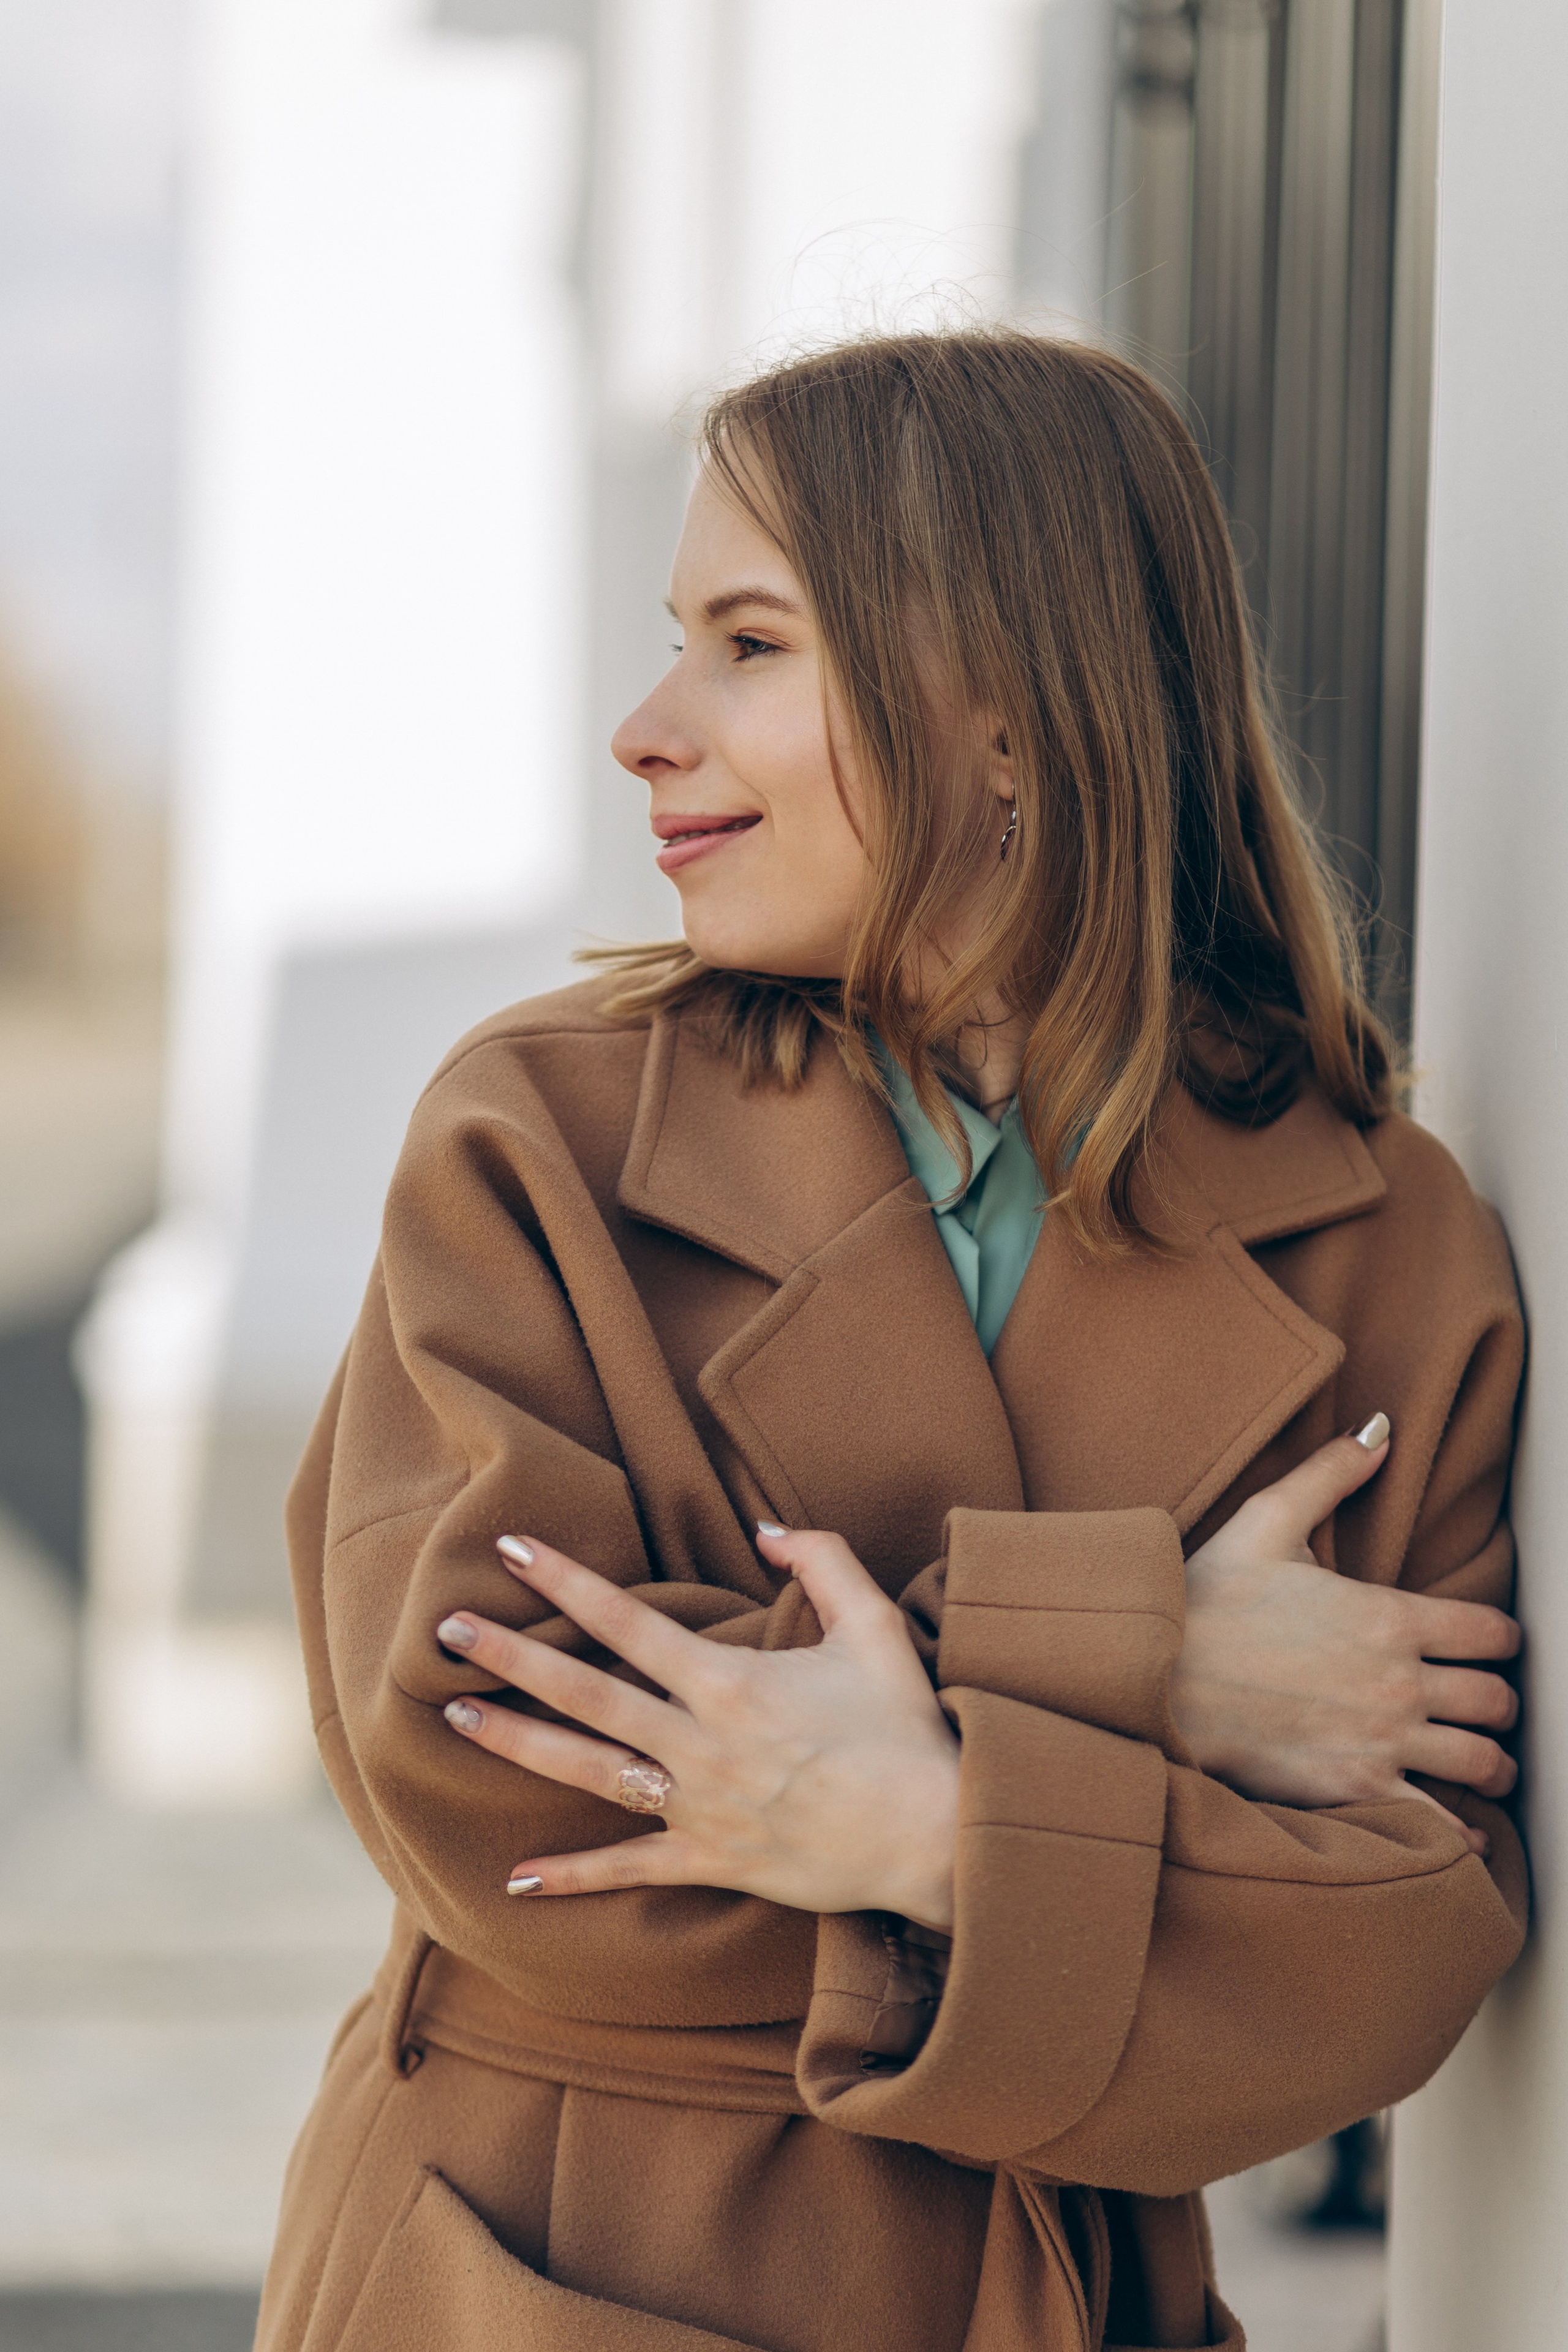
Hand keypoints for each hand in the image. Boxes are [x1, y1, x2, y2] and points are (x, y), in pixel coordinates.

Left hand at [437, 1525, 959, 1929]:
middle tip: (445, 1632)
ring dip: (517, 1744)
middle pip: (586, 1693)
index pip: (627, 1622)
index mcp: (732, 1682)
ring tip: (457, 1718)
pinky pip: (629, 1869)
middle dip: (511, 1658)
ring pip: (588, 1772)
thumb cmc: (906, 1730)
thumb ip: (823, 1561)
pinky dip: (571, 1877)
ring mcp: (700, 1809)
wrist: (938, 1838)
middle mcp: (701, 1744)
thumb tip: (764, 1526)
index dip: (565, 1582)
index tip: (510, 1550)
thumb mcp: (876, 1628)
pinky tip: (513, 1878)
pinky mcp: (711, 1863)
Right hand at [1171, 1417, 1519, 1848]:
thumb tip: (1381, 1430)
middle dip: (1498, 1702)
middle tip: (1484, 1704)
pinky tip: (1455, 1826)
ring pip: (1481, 1761)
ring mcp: (1380, 1739)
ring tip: (1482, 1761)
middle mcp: (1398, 1681)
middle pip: (1495, 1701)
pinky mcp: (1352, 1788)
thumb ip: (1332, 1473)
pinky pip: (1437, 1822)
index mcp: (1388, 1615)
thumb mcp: (1266, 1520)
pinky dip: (1458, 1830)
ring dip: (1490, 1762)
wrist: (1154, 1676)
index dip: (1500, 1639)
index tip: (1489, 1645)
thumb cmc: (1206, 1599)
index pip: (1491, 1632)